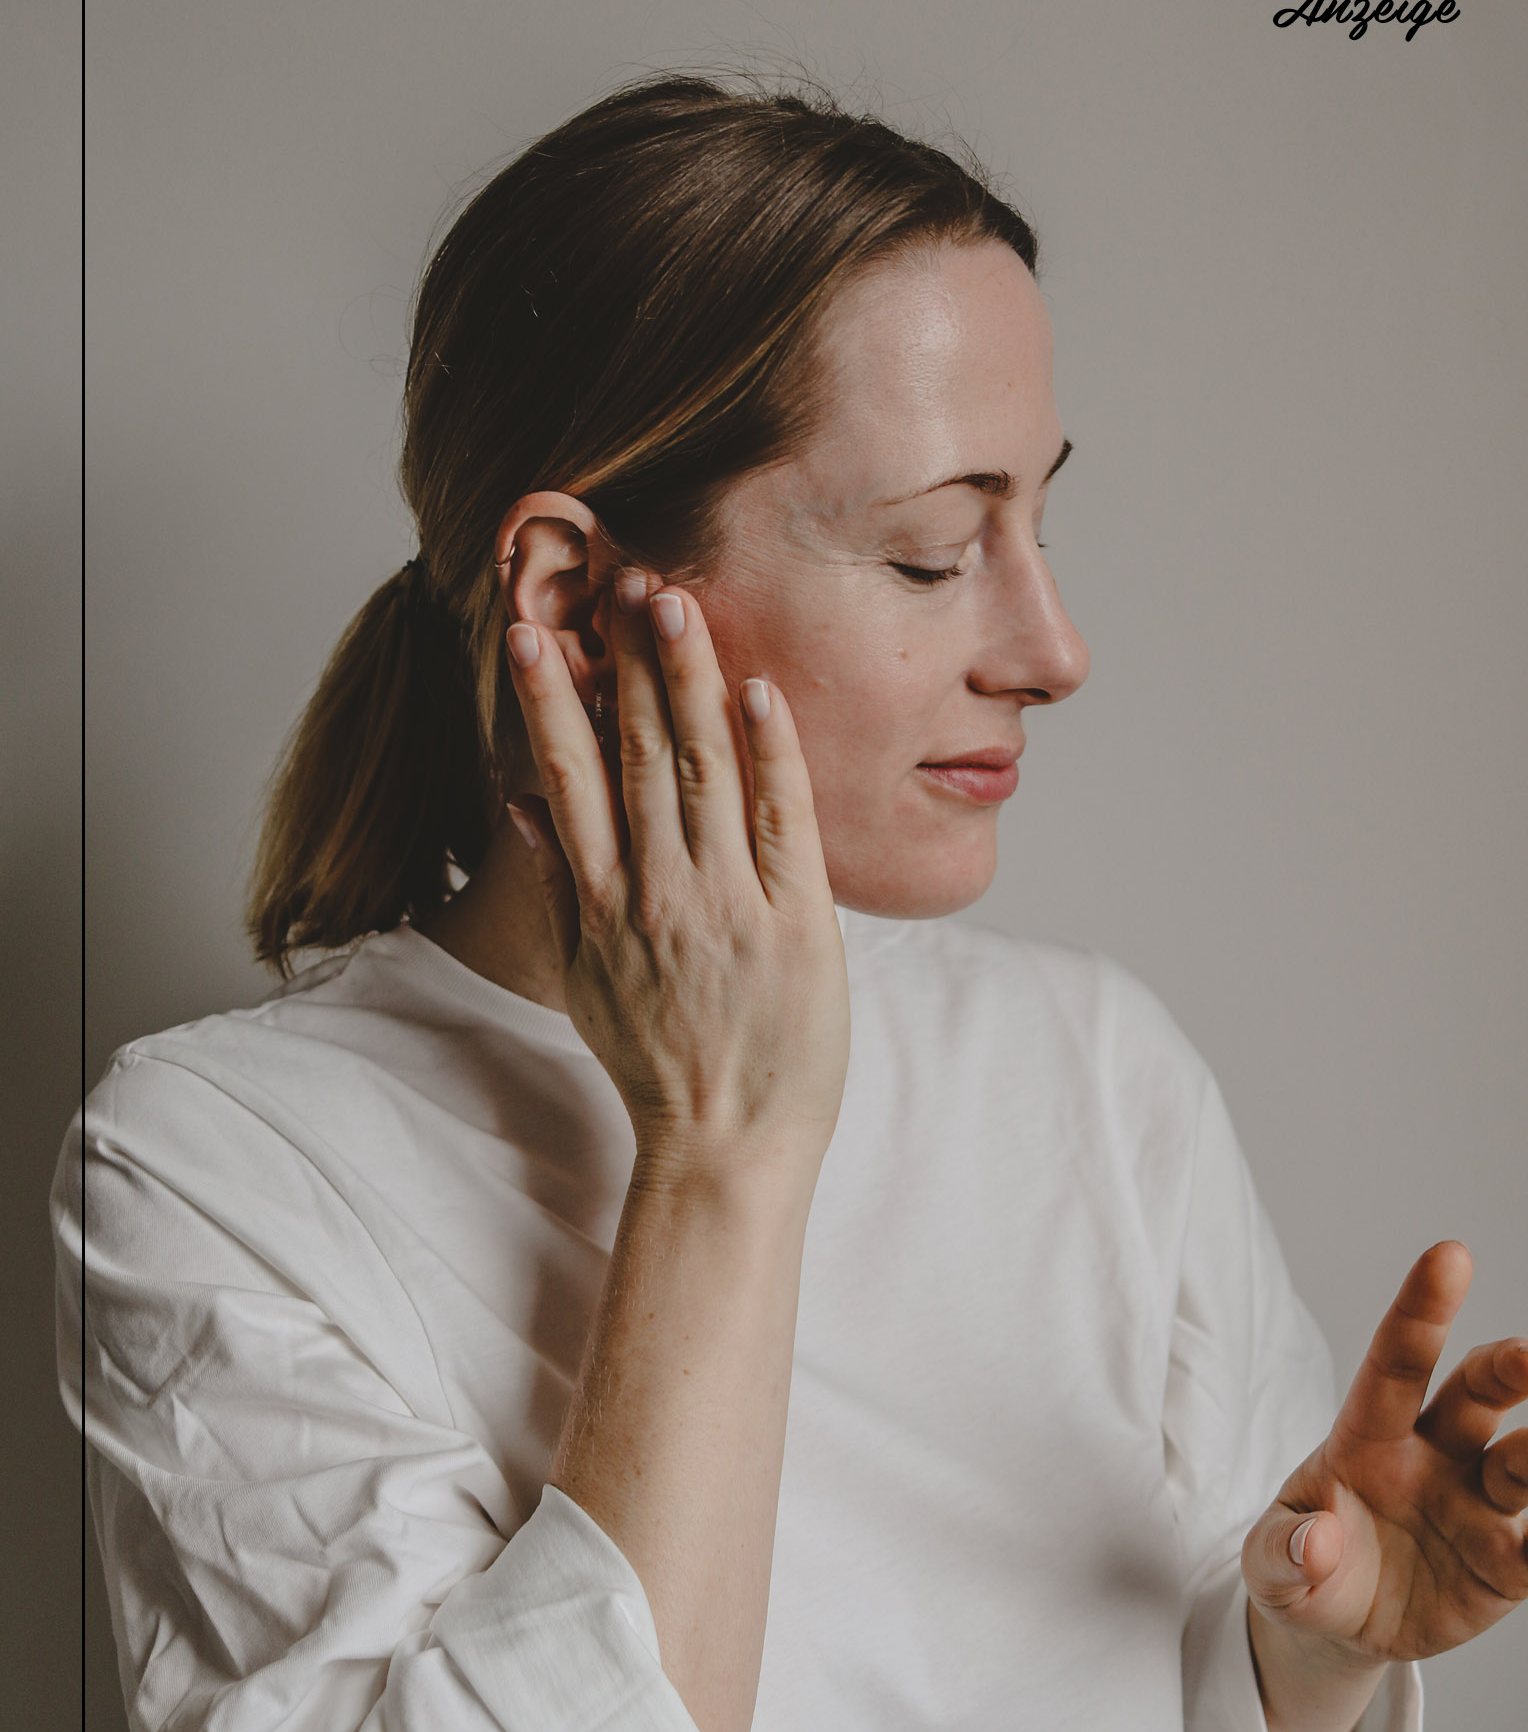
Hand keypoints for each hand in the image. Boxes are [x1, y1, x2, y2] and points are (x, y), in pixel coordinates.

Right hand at [503, 570, 849, 1174]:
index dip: (547, 702)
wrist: (727, 1150)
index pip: (567, 781)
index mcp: (606, 907)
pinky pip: (782, 823)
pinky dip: (769, 755)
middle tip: (621, 581)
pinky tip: (756, 691)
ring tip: (672, 606)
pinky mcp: (796, 926)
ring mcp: (728, 907)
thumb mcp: (586, 984)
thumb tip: (527, 809)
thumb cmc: (660, 1069)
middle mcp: (659, 896)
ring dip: (687, 683)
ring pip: (702, 772)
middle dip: (626, 664)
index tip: (529, 633)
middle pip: (636, 757)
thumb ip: (560, 891)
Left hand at [1244, 1240, 1527, 1669]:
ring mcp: (1475, 1507)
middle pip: (1475, 1397)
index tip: (1451, 1256)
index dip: (1421, 1312)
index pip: (1394, 1365)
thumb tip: (1318, 1541)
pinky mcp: (1507, 1562)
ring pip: (1519, 1464)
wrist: (1335, 1625)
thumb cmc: (1303, 1566)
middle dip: (1506, 1371)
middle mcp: (1433, 1458)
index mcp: (1369, 1439)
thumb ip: (1283, 1549)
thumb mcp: (1271, 1562)